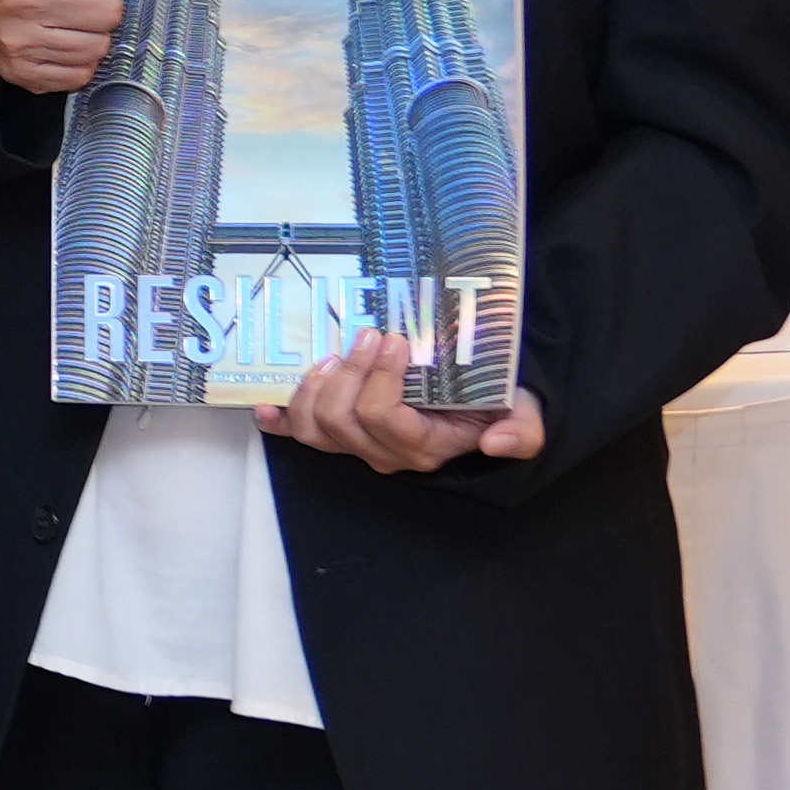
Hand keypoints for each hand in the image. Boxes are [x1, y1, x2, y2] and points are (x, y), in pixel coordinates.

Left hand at [257, 328, 544, 473]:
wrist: (481, 407)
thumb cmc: (495, 404)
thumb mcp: (523, 412)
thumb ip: (523, 430)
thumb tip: (501, 443)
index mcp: (424, 446)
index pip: (384, 418)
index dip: (379, 378)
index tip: (394, 341)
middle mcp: (385, 454)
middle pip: (342, 420)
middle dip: (348, 372)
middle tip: (366, 335)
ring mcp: (358, 446)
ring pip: (315, 429)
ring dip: (315, 387)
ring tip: (333, 355)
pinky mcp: (339, 435)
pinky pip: (300, 436)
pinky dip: (279, 421)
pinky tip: (265, 406)